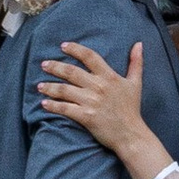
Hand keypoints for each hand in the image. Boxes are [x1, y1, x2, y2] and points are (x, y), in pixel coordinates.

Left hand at [38, 39, 157, 173]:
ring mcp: (91, 101)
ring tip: (39, 85)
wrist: (130, 134)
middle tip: (44, 64)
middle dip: (55, 67)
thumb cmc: (132, 109)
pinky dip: (53, 105)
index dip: (75, 49)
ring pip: (64, 90)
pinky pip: (65, 108)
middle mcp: (98, 86)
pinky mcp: (85, 116)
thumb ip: (136, 62)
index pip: (89, 57)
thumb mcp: (135, 83)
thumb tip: (138, 44)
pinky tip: (44, 103)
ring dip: (50, 87)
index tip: (63, 46)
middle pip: (71, 72)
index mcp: (109, 76)